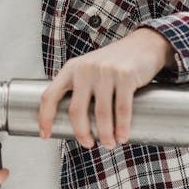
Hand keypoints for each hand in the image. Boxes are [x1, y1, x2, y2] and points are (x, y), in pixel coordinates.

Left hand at [37, 28, 173, 148]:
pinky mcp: (126, 76)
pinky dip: (122, 127)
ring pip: (101, 113)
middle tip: (88, 144)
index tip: (45, 135)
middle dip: (81, 133)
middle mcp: (85, 69)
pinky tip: (123, 136)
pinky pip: (122, 109)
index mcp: (71, 68)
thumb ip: (78, 87)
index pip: (49, 95)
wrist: (143, 45)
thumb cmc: (113, 63)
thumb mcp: (88, 68)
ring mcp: (105, 72)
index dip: (44, 118)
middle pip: (76, 110)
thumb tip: (70, 121)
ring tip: (109, 144)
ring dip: (105, 134)